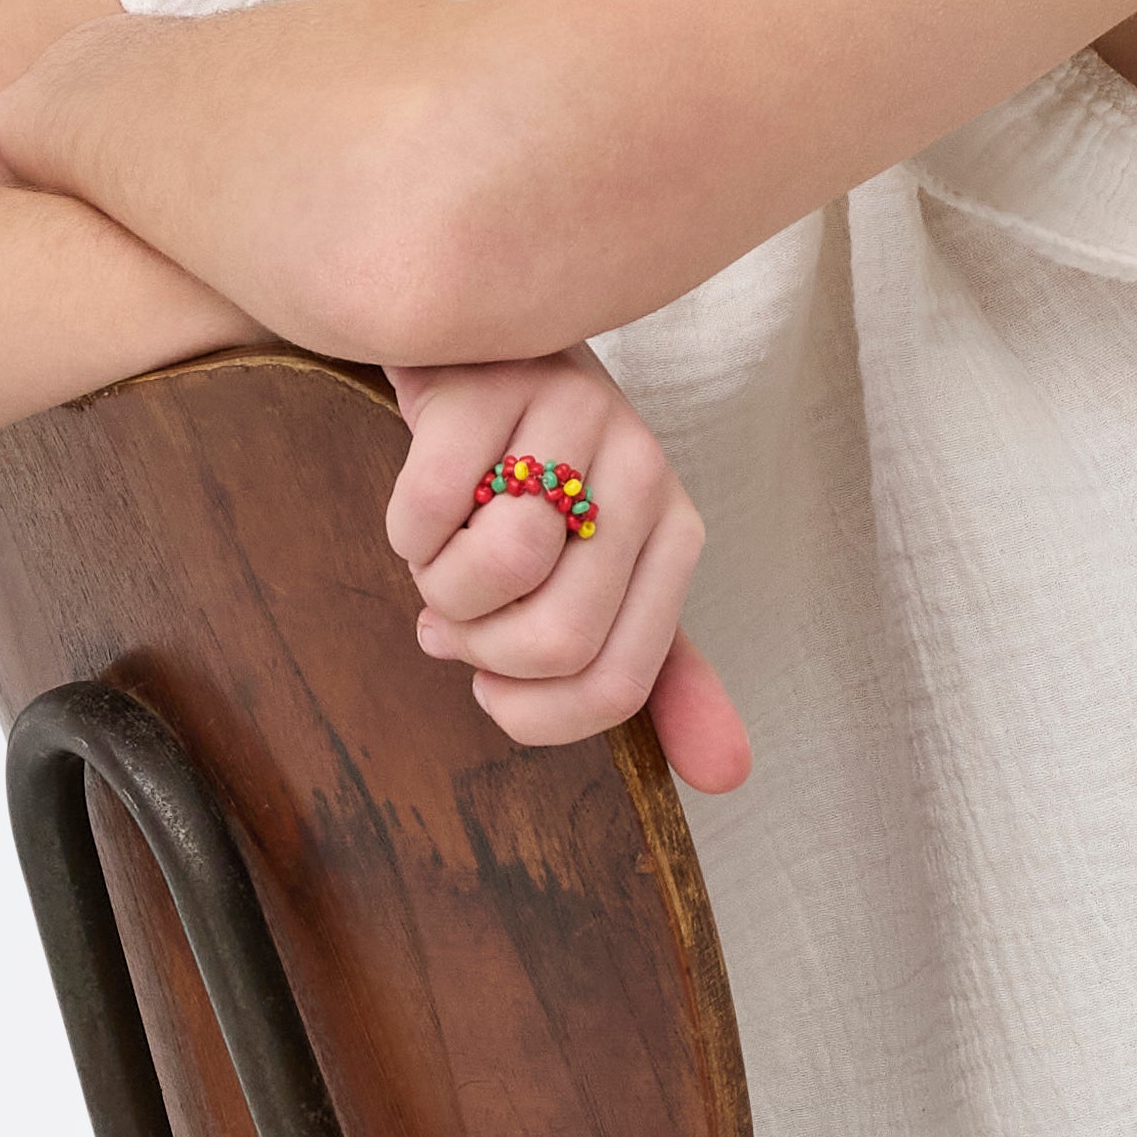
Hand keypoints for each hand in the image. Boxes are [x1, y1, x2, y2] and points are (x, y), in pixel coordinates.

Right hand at [381, 354, 751, 793]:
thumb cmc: (533, 488)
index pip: (617, 684)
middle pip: (557, 638)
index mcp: (677, 533)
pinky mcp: (490, 382)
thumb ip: (660, 676)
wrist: (472, 359)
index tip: (490, 685)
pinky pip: (428, 510)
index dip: (528, 712)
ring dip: (442, 589)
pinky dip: (406, 533)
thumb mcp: (609, 581)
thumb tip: (730, 777)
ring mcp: (572, 414)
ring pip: (502, 568)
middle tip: (458, 614)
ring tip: (442, 558)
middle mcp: (643, 469)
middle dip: (481, 648)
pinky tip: (421, 510)